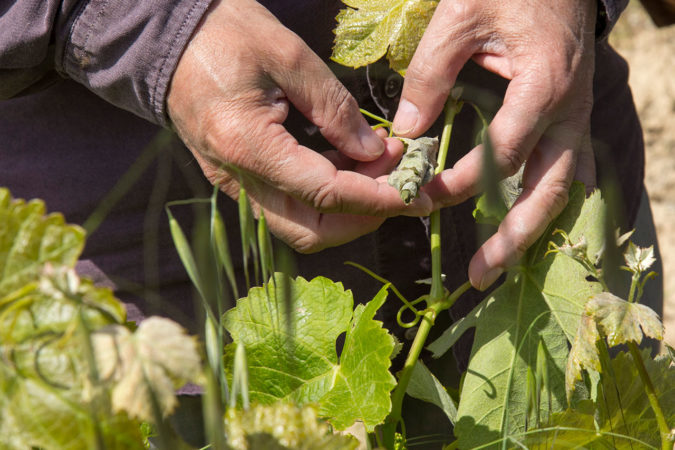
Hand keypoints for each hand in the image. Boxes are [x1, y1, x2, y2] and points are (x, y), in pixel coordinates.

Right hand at [167, 0, 428, 251]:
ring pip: (296, 225)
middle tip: (397, 184)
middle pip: (308, 230)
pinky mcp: (236, 177)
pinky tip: (346, 163)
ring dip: (343, 211)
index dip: (375, 198)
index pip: (325, 194)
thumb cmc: (225, 33)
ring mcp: (233, 183)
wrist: (170, 36)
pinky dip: (322, 196)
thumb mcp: (290, 56)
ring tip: (378, 169)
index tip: (414, 192)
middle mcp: (237, 178)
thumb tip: (374, 151)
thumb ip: (335, 108)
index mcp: (248, 145)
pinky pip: (284, 204)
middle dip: (361, 218)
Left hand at [393, 0, 597, 289]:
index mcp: (543, 88)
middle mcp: (568, 113)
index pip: (504, 154)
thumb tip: (405, 133)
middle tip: (479, 275)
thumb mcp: (461, 17)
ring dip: (529, 233)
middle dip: (513, 238)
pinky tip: (522, 231)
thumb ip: (430, 75)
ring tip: (495, 268)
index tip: (424, 195)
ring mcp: (575, 121)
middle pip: (547, 191)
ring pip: (560, 191)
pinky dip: (544, 206)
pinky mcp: (571, 122)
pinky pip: (565, 174)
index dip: (464, 182)